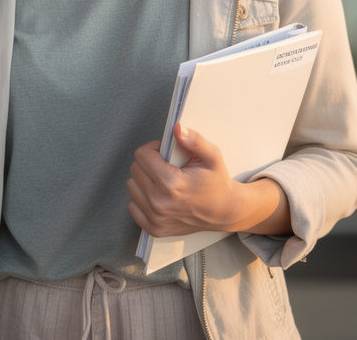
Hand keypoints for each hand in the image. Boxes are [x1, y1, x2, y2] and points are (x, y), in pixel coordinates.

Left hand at [127, 123, 288, 238]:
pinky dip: (142, 198)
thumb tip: (176, 128)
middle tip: (167, 166)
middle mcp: (160, 202)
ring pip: (132, 186)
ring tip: (164, 181)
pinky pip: (133, 206)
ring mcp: (155, 218)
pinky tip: (159, 195)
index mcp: (172, 183)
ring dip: (144, 180)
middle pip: (135, 169)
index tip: (165, 153)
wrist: (224, 212)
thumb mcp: (212, 156)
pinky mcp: (154, 228)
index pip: (142, 155)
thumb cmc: (217, 183)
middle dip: (149, 163)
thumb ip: (194, 140)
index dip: (154, 149)